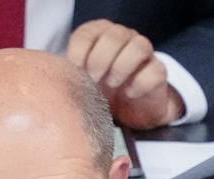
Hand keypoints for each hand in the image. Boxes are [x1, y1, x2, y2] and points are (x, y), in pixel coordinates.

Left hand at [65, 20, 183, 129]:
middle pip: (115, 35)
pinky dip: (139, 84)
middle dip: (100, 59)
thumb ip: (70, 75)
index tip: (76, 72)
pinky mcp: (158, 72)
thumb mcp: (81, 82)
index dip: (79, 52)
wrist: (128, 111)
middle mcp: (124, 39)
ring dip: (121, 68)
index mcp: (99, 36)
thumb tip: (55, 81)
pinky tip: (128, 94)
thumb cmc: (99, 92)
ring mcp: (144, 54)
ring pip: (139, 46)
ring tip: (111, 85)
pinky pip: (153, 71)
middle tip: (94, 80)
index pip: (87, 32)